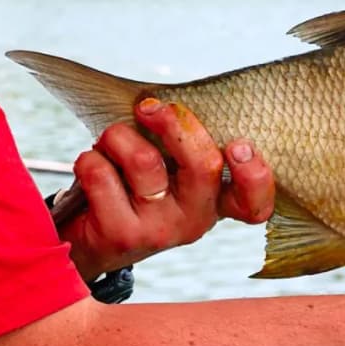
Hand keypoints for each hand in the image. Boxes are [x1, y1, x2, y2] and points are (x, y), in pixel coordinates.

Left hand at [62, 98, 274, 280]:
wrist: (90, 241)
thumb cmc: (133, 190)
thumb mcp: (168, 171)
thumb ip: (181, 144)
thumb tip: (166, 104)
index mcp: (215, 202)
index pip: (254, 202)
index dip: (255, 174)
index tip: (239, 145)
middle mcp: (196, 220)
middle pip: (203, 165)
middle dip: (174, 123)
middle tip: (149, 107)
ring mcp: (160, 231)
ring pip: (144, 159)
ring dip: (117, 137)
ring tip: (109, 143)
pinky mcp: (121, 234)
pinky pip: (102, 172)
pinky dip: (90, 158)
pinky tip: (92, 170)